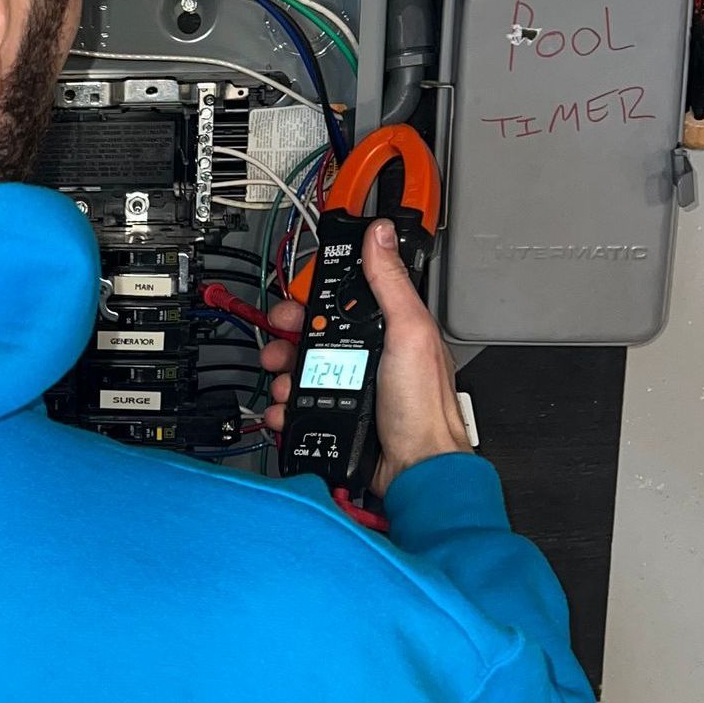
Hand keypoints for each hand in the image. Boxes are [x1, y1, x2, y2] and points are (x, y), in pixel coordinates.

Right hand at [259, 220, 472, 495]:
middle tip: (279, 348)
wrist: (417, 468)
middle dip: (287, 342)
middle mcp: (369, 358)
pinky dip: (285, 408)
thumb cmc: (424, 407)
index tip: (293, 308)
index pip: (340, 303)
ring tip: (284, 385)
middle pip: (313, 338)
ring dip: (283, 377)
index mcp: (388, 331)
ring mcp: (352, 390)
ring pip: (301, 373)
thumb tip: (382, 235)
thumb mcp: (408, 332)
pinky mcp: (337, 418)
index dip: (312, 302)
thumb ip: (390, 282)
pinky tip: (286, 409)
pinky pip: (300, 407)